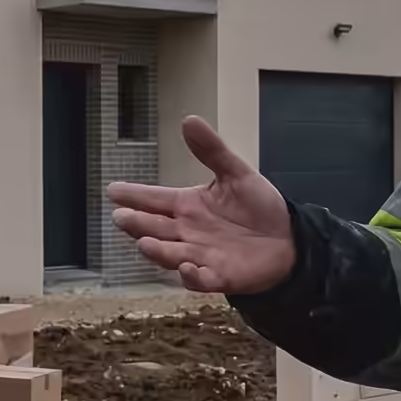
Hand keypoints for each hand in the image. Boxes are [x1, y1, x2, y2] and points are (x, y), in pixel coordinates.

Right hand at [106, 116, 296, 293]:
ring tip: (144, 242)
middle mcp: (188, 232)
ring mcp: (200, 255)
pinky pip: (200, 279)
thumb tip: (189, 120)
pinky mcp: (219, 276)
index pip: (154, 200)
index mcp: (188, 206)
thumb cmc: (259, 207)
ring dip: (157, 250)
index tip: (113, 190)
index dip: (134, 195)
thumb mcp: (236, 174)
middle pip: (154, 228)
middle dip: (136, 224)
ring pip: (170, 254)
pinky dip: (191, 276)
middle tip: (121, 217)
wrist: (288, 239)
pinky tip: (186, 267)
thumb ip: (211, 150)